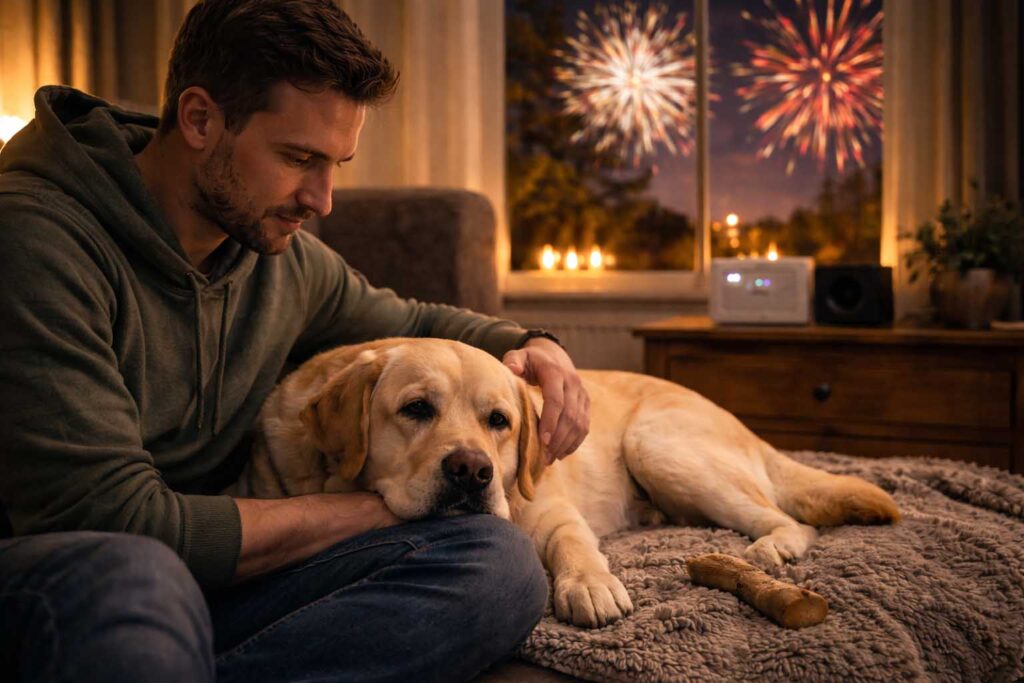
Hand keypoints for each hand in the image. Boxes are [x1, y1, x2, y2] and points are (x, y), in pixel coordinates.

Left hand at [502, 337, 589, 461]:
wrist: (554, 355)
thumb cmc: (531, 360)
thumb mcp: (520, 356)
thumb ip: (513, 361)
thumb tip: (513, 370)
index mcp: (555, 373)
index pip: (556, 400)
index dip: (550, 421)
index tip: (542, 440)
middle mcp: (573, 383)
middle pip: (569, 415)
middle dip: (558, 438)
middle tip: (544, 457)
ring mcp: (581, 394)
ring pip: (580, 423)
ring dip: (566, 443)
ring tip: (550, 459)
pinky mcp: (585, 403)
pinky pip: (585, 426)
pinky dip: (575, 441)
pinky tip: (561, 453)